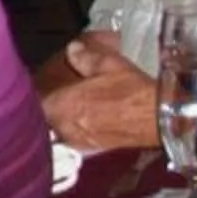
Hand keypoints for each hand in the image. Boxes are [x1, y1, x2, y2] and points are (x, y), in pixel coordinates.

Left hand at [43, 60, 159, 153]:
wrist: (162, 121)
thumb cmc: (133, 93)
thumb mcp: (109, 65)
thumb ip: (85, 56)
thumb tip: (73, 48)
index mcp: (60, 106)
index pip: (34, 99)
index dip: (38, 88)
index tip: (42, 80)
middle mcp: (64, 127)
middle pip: (45, 113)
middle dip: (50, 101)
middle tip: (57, 88)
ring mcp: (78, 141)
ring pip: (59, 125)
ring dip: (62, 114)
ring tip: (73, 101)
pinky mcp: (94, 149)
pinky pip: (75, 135)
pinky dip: (77, 124)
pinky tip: (87, 114)